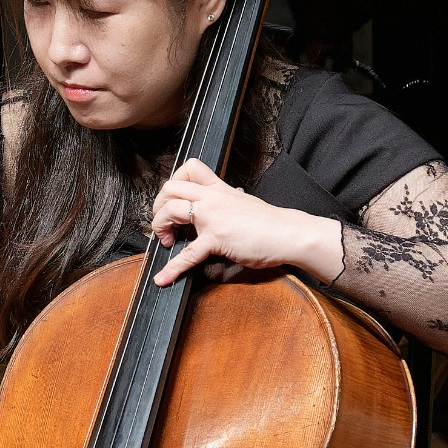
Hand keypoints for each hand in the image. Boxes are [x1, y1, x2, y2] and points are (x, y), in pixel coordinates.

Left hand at [150, 160, 341, 287]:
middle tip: (164, 223)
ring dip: (159, 226)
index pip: (189, 169)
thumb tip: (221, 203)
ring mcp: (212, 217)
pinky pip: (188, 254)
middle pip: (170, 187)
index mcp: (219, 188)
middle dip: (157, 206)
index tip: (171, 200)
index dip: (173, 182)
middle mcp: (212, 198)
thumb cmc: (270, 222)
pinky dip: (172, 268)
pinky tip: (163, 278)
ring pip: (171, 210)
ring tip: (165, 241)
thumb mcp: (244, 203)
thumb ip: (228, 201)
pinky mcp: (216, 239)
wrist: (289, 232)